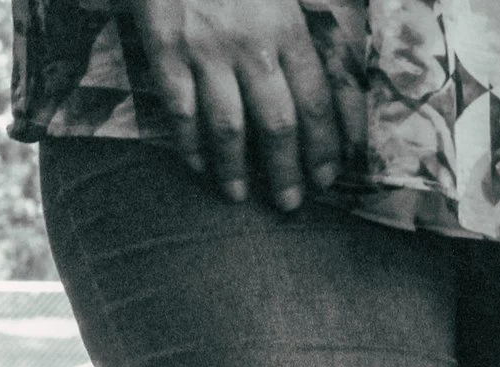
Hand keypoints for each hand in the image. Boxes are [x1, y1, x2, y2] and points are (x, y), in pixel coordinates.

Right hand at [132, 0, 349, 209]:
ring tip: (239, 195)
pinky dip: (187, 142)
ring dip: (236, 168)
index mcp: (288, 28)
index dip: (325, 148)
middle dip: (287, 172)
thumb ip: (303, 31)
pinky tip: (195, 164)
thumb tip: (335, 85)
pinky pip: (178, 107)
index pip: (318, 103)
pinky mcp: (163, 45)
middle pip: (278, 125)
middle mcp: (252, 45)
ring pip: (228, 126)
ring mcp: (205, 47)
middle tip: (290, 204)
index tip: (328, 178)